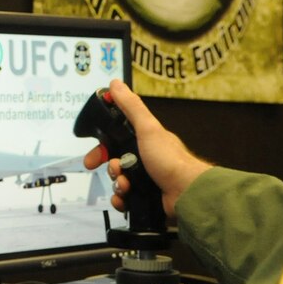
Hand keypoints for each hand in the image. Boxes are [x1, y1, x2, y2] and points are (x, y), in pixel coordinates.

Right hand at [81, 79, 210, 219]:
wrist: (187, 193)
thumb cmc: (170, 160)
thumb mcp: (147, 128)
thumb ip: (130, 107)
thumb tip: (116, 84)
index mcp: (145, 140)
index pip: (116, 140)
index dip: (103, 146)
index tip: (95, 152)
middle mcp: (145, 159)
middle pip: (115, 162)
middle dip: (111, 168)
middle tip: (115, 171)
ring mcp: (146, 179)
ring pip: (118, 181)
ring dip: (118, 184)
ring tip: (127, 185)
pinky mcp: (146, 197)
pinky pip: (125, 198)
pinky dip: (122, 199)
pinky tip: (126, 198)